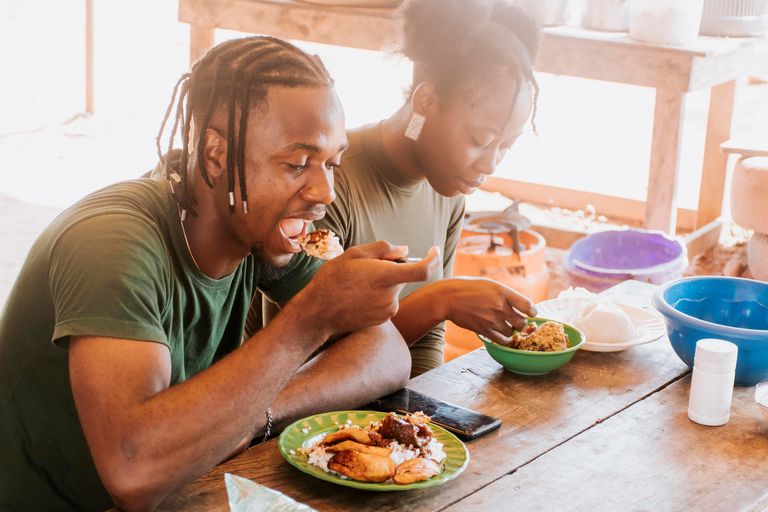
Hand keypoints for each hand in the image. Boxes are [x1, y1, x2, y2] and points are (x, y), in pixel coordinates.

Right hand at [299, 242, 440, 334]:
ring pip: (394, 288)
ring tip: (357, 283)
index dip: (433, 259)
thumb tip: (405, 250)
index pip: (422, 270)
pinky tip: (358, 295)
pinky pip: (387, 301)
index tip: (435, 250)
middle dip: (392, 268)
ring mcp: (387, 310)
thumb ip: (384, 249)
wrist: (318, 313)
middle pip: (403, 276)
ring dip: (383, 282)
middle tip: (366, 267)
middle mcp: (391, 296)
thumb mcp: (354, 254)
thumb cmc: (333, 279)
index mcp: (386, 277)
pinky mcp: (383, 320)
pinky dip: (379, 294)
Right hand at [442, 277, 536, 345]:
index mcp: (503, 292)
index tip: (531, 313)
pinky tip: (500, 335)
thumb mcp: (490, 284)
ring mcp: (492, 320)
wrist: (449, 298)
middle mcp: (500, 306)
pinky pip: (502, 340)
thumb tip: (519, 305)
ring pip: (512, 332)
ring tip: (503, 326)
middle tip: (516, 321)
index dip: (533, 311)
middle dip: (521, 323)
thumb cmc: (468, 288)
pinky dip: (504, 339)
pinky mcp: (484, 330)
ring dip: (510, 331)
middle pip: (522, 322)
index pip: (528, 305)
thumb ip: (505, 294)